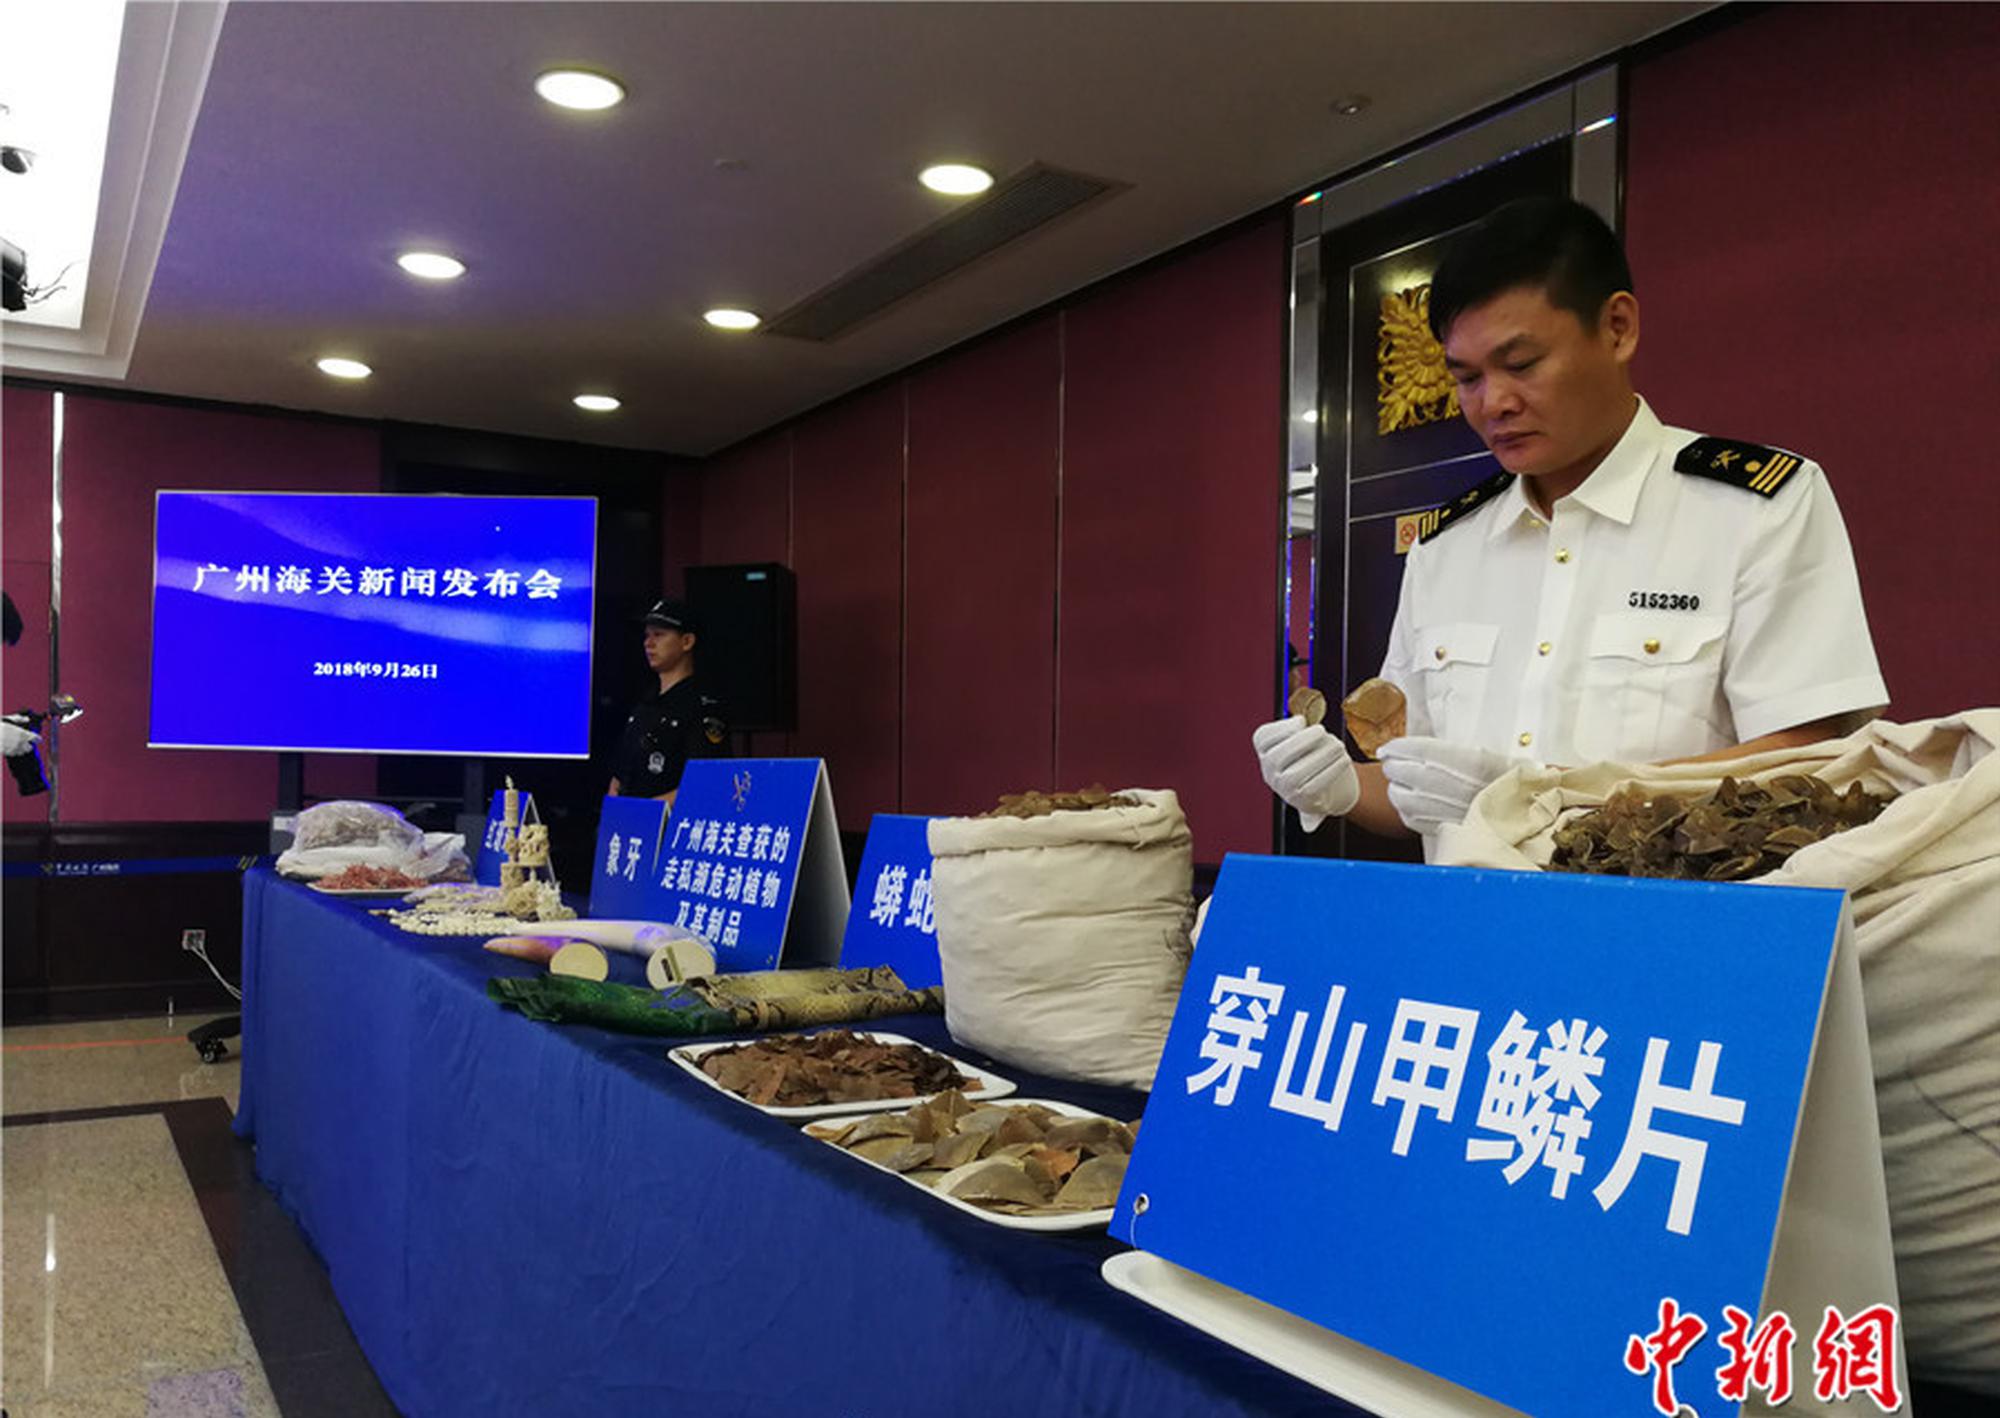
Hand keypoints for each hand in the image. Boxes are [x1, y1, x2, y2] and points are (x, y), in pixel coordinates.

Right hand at [1, 721, 38, 757]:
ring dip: (21, 750)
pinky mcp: (7, 753)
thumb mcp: (6, 720)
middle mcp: (20, 743)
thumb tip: (27, 719)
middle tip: (26, 743)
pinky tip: (10, 748)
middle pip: (30, 748)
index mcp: (22, 734)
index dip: (36, 738)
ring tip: (18, 746)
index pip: (36, 738)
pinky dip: (13, 752)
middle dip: (29, 746)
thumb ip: (18, 719)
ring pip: (22, 752)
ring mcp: (13, 749)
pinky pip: (13, 754)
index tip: (37, 738)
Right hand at [1252, 715, 1358, 831]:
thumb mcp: (1308, 739)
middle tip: (1322, 730)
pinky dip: (1330, 771)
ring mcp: (1284, 790)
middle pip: (1276, 758)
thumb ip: (1303, 730)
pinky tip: (1344, 759)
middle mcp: (1270, 773)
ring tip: (1339, 745)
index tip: (1301, 720)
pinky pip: (1313, 788)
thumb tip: (1300, 723)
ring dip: (1319, 757)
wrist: (1328, 786)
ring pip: (1294, 776)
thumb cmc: (1315, 755)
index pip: (1262, 739)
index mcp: (1266, 753)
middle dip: (1300, 741)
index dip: (1280, 729)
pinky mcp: (1303, 801)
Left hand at [1377, 736, 1518, 835]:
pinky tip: (1409, 803)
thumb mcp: (1484, 754)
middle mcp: (1455, 784)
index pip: (1416, 749)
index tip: (1388, 748)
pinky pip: (1412, 818)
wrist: (1533, 806)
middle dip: (1393, 765)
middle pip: (1404, 771)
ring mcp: (1448, 808)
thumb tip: (1421, 748)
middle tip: (1391, 762)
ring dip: (1395, 788)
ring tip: (1397, 782)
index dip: (1397, 748)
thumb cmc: (1512, 776)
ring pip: (1402, 797)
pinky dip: (1405, 809)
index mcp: (1467, 759)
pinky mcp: (1446, 826)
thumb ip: (1452, 751)